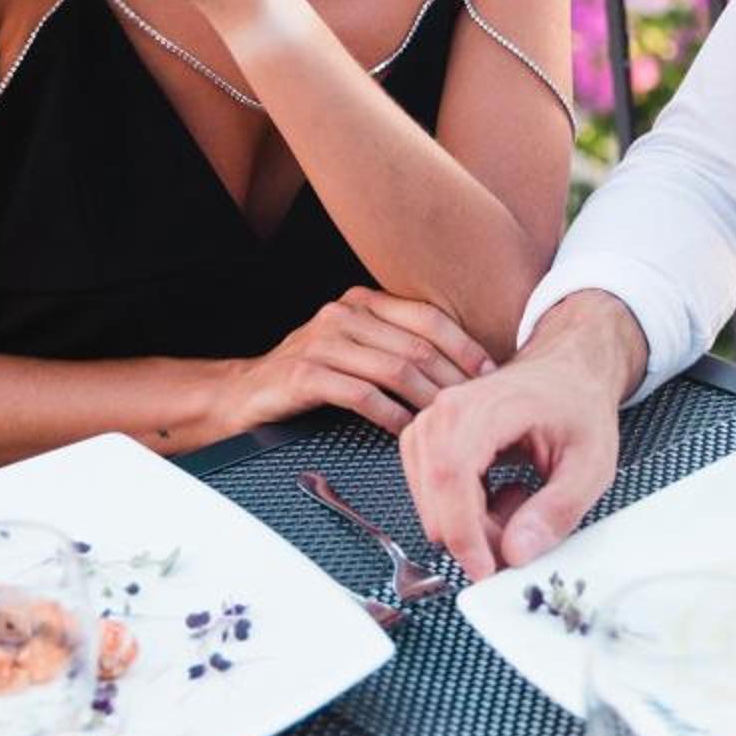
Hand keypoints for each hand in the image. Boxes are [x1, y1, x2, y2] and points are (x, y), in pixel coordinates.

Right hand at [228, 288, 492, 438]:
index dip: (464, 345)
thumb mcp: (354, 347)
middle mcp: (343, 314)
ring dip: (429, 401)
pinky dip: (392, 416)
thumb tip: (461, 366)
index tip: (491, 373)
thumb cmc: (309, 375)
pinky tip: (408, 433)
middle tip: (478, 406)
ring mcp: (322, 342)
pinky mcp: (305, 375)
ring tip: (450, 423)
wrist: (244, 394)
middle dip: (455, 379)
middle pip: (417, 346)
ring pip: (395, 370)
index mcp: (362, 302)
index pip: (428, 316)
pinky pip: (362, 395)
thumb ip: (395, 345)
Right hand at [400, 291, 641, 579]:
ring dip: (471, 522)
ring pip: (430, 501)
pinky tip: (498, 493)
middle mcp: (447, 410)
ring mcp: (430, 422)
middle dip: (475, 534)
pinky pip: (431, 493)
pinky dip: (463, 509)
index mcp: (488, 407)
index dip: (463, 532)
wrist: (566, 369)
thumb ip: (556, 511)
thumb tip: (515, 554)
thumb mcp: (591, 463)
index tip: (486, 569)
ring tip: (518, 499)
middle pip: (437, 496)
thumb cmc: (578, 405)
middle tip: (524, 532)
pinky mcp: (426, 438)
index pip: (452, 476)